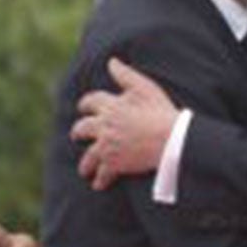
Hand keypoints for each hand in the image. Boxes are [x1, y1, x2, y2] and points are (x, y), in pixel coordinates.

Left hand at [70, 58, 178, 189]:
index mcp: (110, 105)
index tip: (83, 107)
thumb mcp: (144, 87)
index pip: (90, 102)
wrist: (170, 138)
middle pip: (82, 129)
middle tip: (76, 136)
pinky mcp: (114, 163)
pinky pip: (103, 174)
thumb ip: (125, 74)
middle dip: (78, 132)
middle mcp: (104, 126)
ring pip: (88, 156)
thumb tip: (111, 61)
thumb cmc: (160, 111)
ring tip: (84, 170)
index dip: (85, 104)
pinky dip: (100, 180)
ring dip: (85, 163)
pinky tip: (98, 185)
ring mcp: (107, 146)